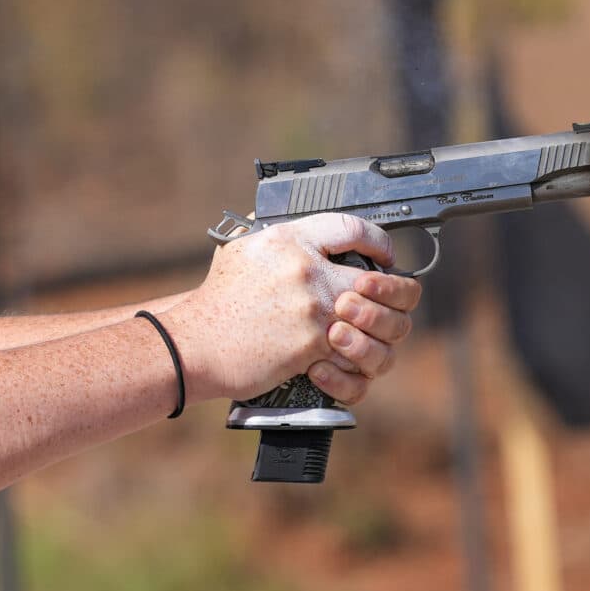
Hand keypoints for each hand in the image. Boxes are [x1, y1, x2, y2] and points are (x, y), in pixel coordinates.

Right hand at [160, 214, 423, 403]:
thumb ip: (276, 233)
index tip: (383, 255)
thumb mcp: (241, 249)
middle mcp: (308, 271)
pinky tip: (341, 357)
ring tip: (367, 333)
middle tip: (390, 300)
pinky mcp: (311, 347)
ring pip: (376, 324)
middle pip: (380, 281)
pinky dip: (352, 362)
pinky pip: (353, 356)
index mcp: (291, 239)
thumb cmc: (216, 300)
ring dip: (378, 332)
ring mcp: (313, 310)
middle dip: (395, 293)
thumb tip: (305, 229)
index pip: (353, 228)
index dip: (378, 241)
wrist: (194, 343)